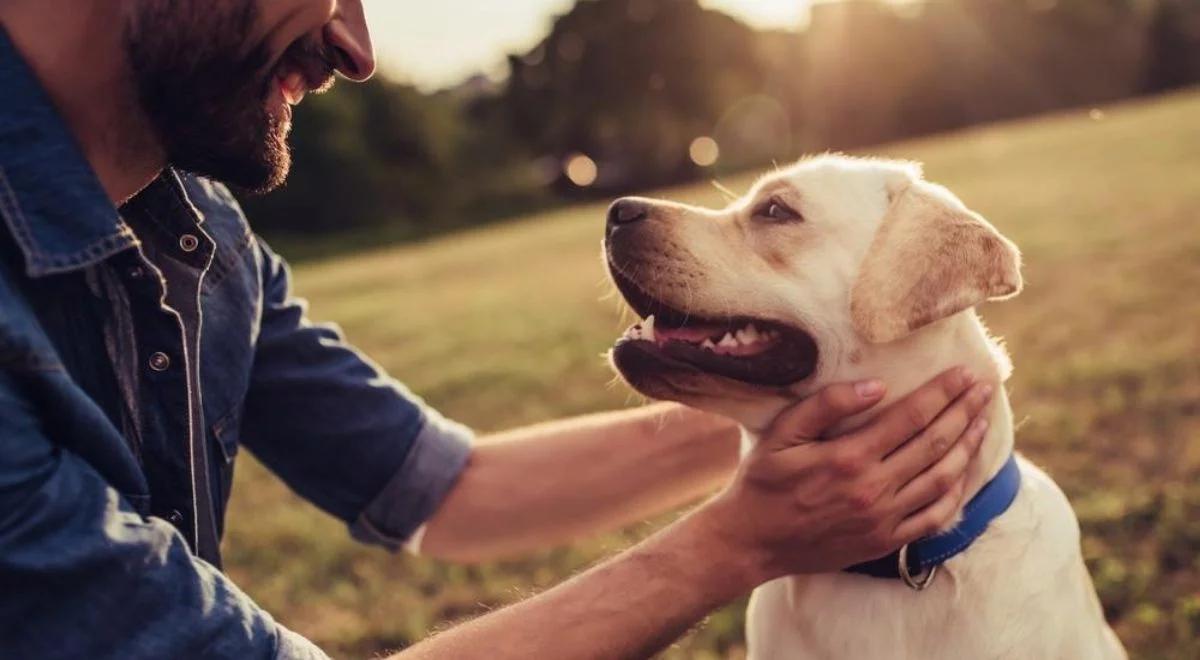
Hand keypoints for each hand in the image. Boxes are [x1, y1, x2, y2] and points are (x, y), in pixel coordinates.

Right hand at [696, 367, 993, 582]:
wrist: (752, 542)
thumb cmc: (763, 482)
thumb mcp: (782, 434)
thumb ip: (826, 405)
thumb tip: (876, 385)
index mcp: (848, 457)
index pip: (911, 417)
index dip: (943, 392)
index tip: (965, 373)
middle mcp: (873, 489)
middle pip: (935, 443)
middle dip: (964, 412)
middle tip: (985, 388)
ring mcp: (883, 518)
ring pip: (942, 478)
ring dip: (967, 447)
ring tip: (982, 422)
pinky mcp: (885, 541)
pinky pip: (934, 517)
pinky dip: (956, 493)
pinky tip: (964, 472)